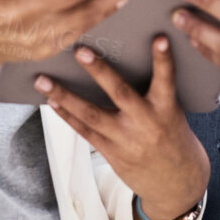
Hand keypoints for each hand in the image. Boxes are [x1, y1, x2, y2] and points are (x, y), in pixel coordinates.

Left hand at [34, 36, 208, 219]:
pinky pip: (85, 132)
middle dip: (100, 71)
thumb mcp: (172, 112)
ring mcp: (126, 140)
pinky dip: (66, 115)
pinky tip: (51, 101)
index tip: (159, 38)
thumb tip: (125, 59)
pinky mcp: (111, 153)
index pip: (167, 81)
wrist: (177, 181)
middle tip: (81, 50)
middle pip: (120, 93)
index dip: (163, 60)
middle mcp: (145, 124)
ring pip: (91, 115)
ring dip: (64, 96)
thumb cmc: (172, 135)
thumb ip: (154, 90)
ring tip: (42, 80)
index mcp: (166, 110)